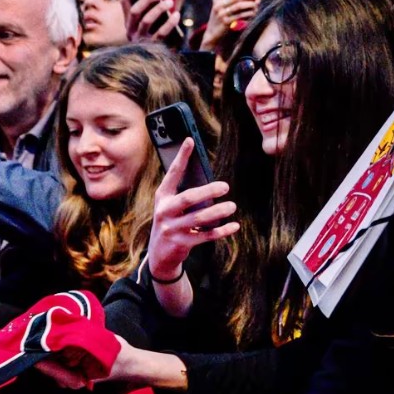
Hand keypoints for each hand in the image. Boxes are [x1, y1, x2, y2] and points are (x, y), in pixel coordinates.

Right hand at [121, 0, 177, 44]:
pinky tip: (177, 15)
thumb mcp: (150, 20)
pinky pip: (161, 33)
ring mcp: (140, 39)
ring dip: (159, 9)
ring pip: (146, 21)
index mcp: (128, 21)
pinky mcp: (151, 47)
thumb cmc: (156, 33)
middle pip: (135, 11)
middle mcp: (130, 30)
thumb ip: (151, 7)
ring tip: (170, 1)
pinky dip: (170, 23)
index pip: (124, 2)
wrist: (154, 60)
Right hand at [147, 139, 238, 278]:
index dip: (181, 157)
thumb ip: (185, 195)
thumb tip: (212, 185)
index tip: (190, 140)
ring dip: (217, 212)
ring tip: (232, 206)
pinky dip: (221, 231)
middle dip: (207, 191)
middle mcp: (164, 211)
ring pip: (198, 218)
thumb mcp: (171, 207)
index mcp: (162, 197)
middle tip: (225, 186)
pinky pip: (205, 236)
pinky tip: (234, 226)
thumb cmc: (171, 222)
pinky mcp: (182, 243)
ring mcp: (172, 229)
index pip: (172, 174)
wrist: (159, 254)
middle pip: (188, 198)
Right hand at [200, 0, 260, 52]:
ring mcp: (222, 14)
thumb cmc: (218, 18)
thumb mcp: (218, 5)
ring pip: (240, 7)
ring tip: (258, 4)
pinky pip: (241, 16)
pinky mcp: (226, 23)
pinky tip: (253, 13)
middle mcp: (219, 5)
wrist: (212, 34)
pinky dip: (249, 14)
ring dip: (251, 5)